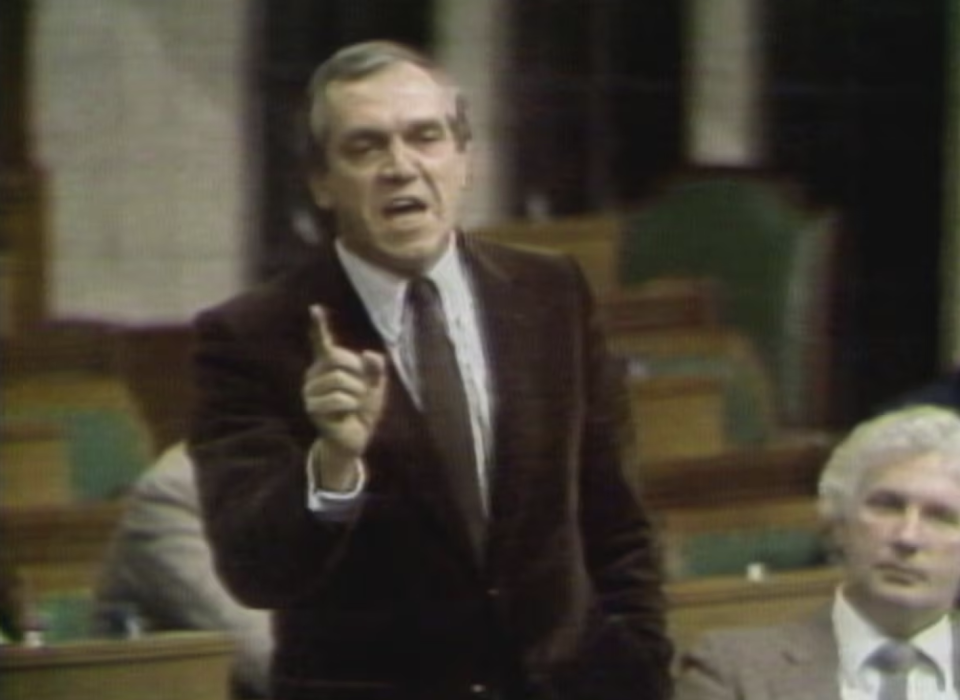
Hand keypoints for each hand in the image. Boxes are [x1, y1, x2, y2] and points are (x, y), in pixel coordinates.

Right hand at [303, 305, 385, 488]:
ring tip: (353, 405)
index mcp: (329, 365)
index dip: (318, 325)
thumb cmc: (364, 409)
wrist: (356, 437)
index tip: (315, 308)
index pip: (322, 342)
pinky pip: (339, 399)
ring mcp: (310, 391)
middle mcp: (315, 374)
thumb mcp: (376, 386)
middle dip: (358, 375)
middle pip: (339, 359)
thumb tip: (369, 354)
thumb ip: (376, 369)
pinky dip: (350, 406)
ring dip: (356, 394)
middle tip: (360, 392)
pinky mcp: (312, 408)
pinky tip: (346, 414)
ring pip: (340, 381)